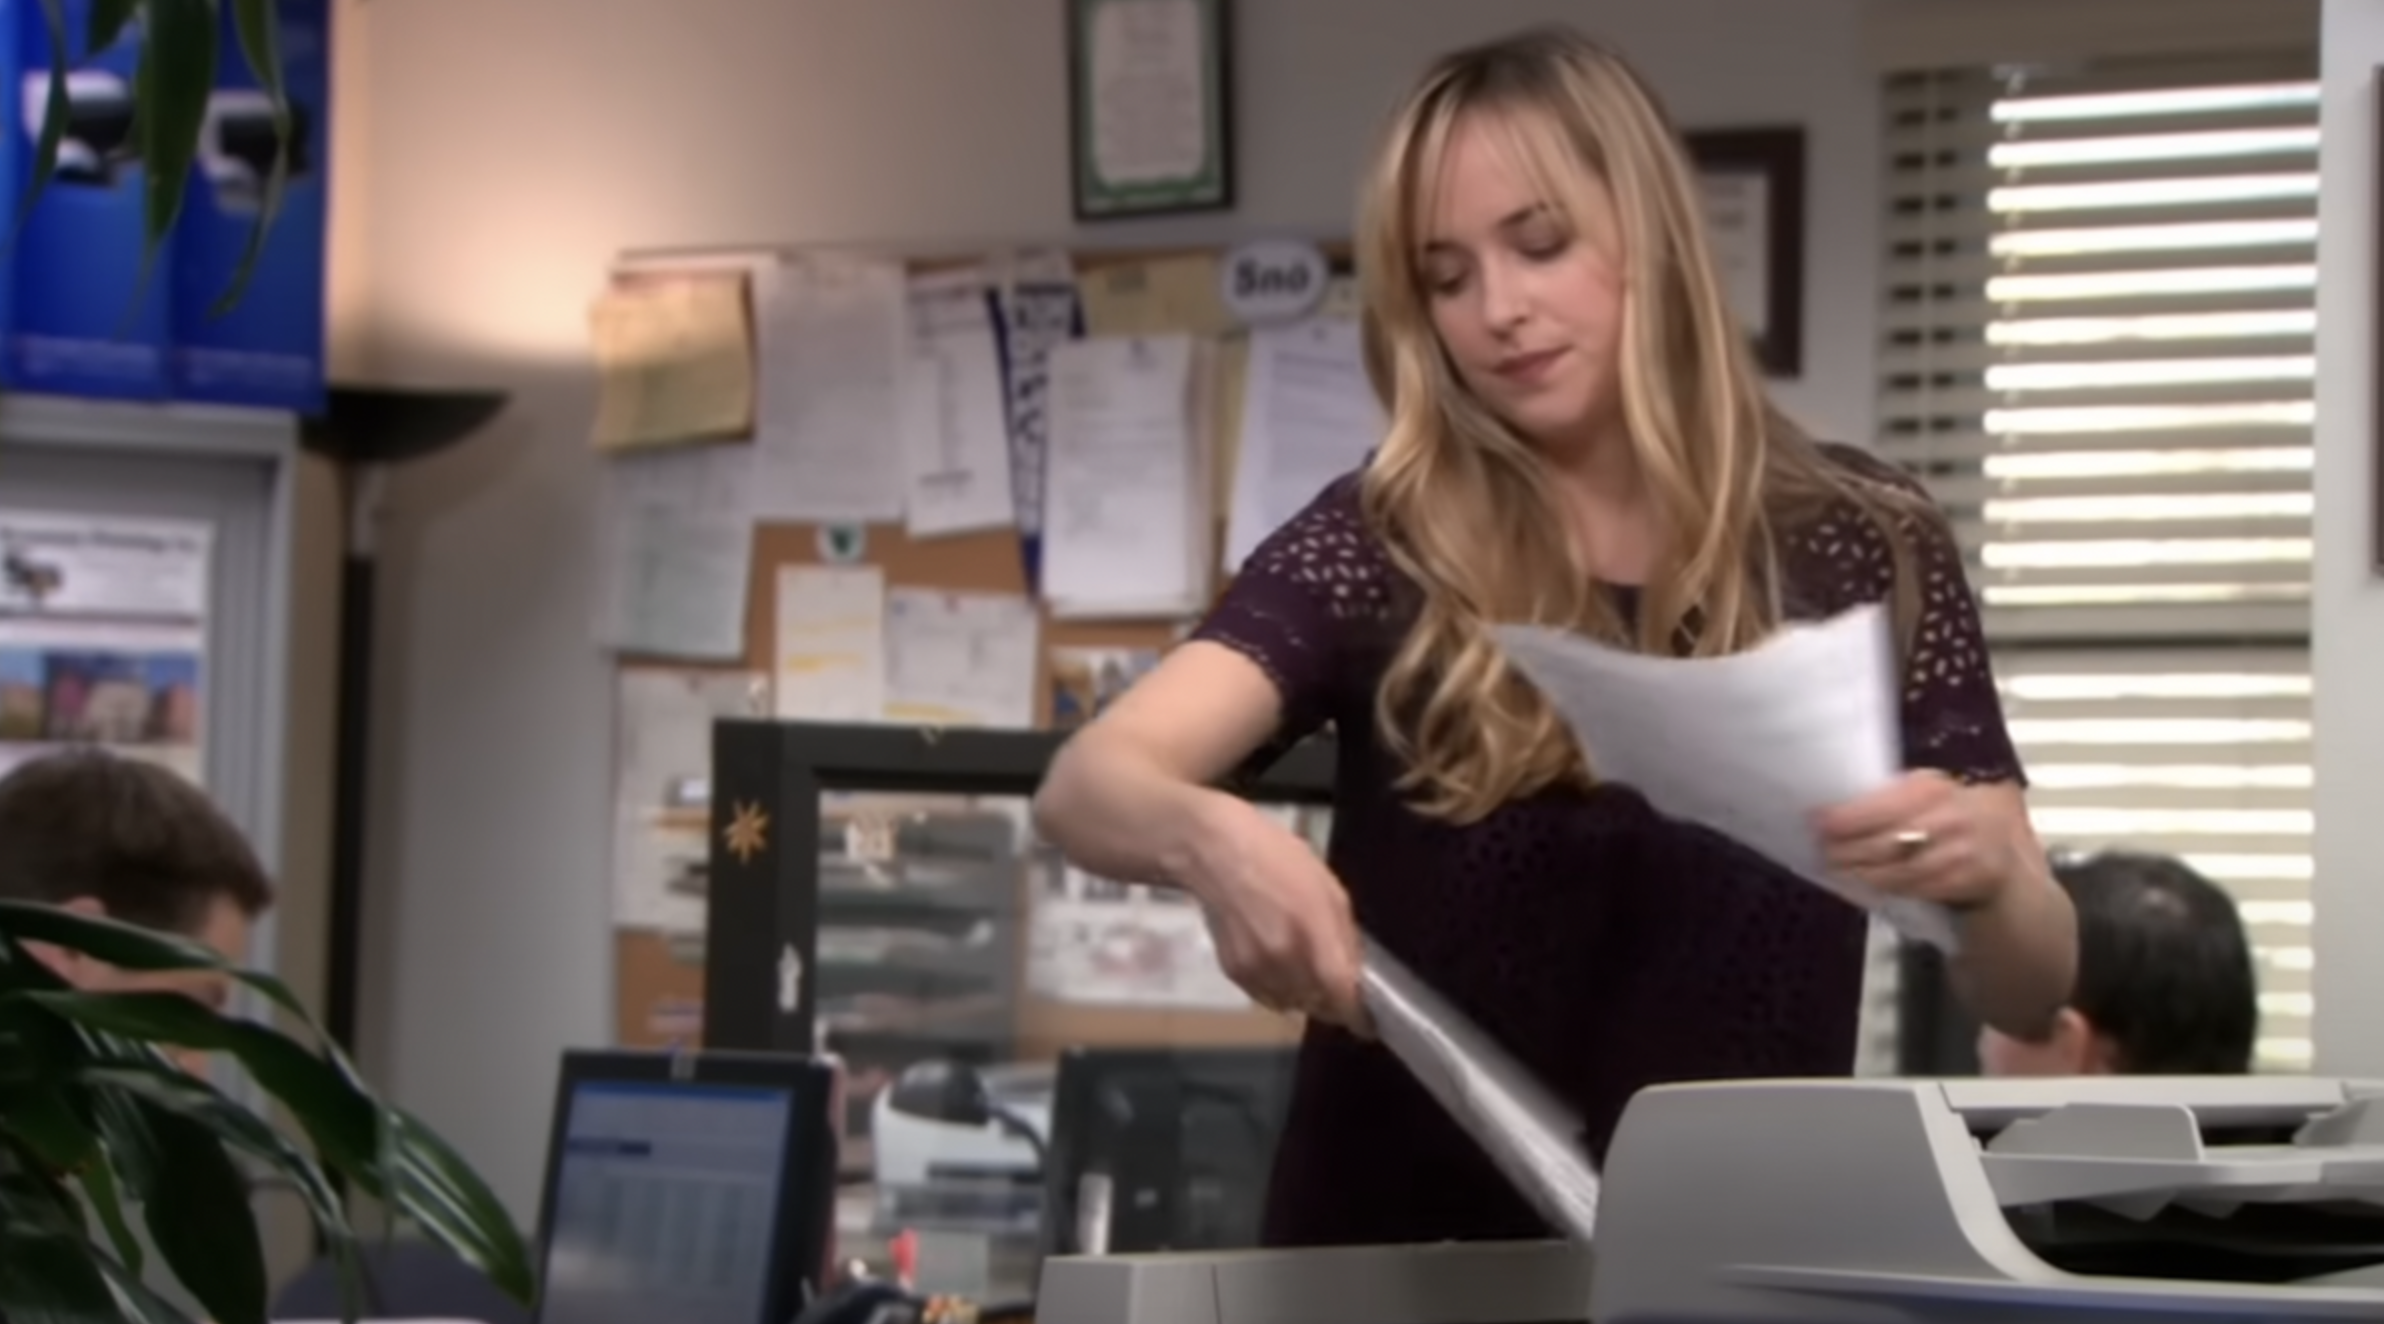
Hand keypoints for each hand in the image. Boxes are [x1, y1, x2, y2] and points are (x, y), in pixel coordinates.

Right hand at [1183, 796, 1368, 1032]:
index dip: (1358, 1016)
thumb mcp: (1328, 888)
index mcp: (1313, 932)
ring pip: (1293, 1006)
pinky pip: (1268, 997)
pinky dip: (1280, 989)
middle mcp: (1284, 960)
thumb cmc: (1279, 859)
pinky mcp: (1234, 974)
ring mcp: (1256, 970)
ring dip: (1306, 997)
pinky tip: (1280, 962)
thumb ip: (1344, 935)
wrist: (1216, 852)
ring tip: (1306, 968)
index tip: (1368, 1022)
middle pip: (1319, 1006)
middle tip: (1338, 985)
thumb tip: (1356, 973)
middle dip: (1333, 1002)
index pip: (1341, 995)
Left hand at [1812, 769, 2015, 911]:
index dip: (1845, 818)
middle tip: (1820, 852)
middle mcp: (1949, 819)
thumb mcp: (1923, 791)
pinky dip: (1885, 888)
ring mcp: (1961, 854)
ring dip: (1860, 874)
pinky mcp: (1966, 882)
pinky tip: (1864, 883)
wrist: (2000, 841)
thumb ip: (1887, 796)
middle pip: (1885, 843)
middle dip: (1846, 851)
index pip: (1881, 806)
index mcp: (1930, 788)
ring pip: (1898, 872)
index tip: (1816, 822)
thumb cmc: (1948, 811)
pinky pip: (1915, 890)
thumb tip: (1831, 808)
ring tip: (1835, 869)